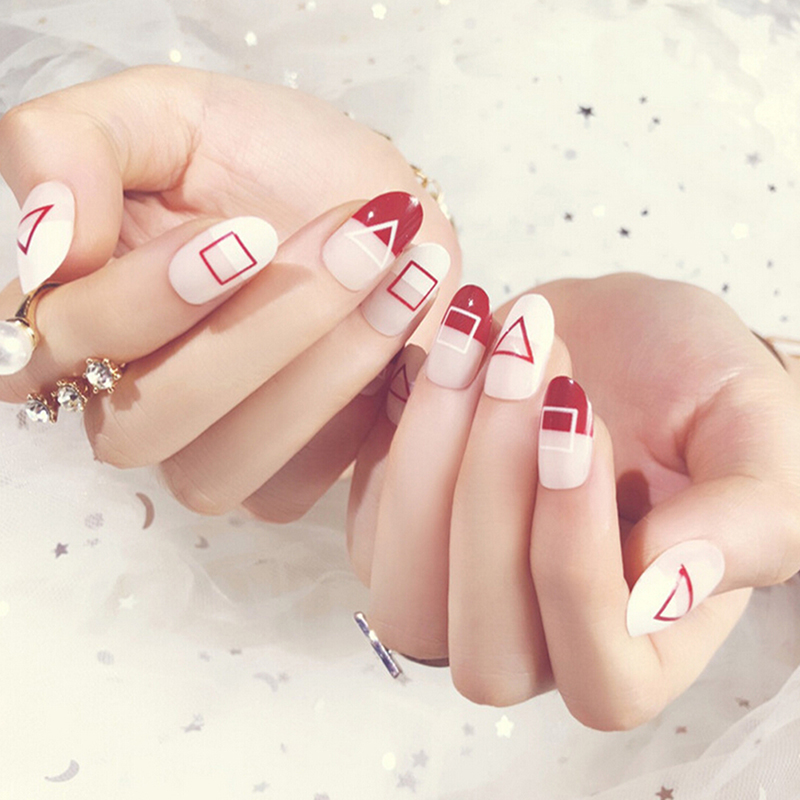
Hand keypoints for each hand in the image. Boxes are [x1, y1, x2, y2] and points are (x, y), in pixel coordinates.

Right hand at [0, 66, 458, 520]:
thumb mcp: (167, 113)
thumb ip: (71, 146)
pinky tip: (403, 329)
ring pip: (215, 473)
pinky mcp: (277, 478)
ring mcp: (200, 448)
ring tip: (394, 278)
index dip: (149, 300)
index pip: (65, 342)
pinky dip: (356, 412)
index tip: (247, 234)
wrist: (370, 208)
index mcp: (77, 311)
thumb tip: (45, 245)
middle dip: (256, 336)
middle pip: (141, 425)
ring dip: (317, 375)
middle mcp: (125, 397)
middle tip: (355, 244)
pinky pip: (292, 490)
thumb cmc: (263, 157)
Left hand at [348, 273, 799, 728]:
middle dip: (494, 493)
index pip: (599, 675)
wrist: (627, 343)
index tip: (580, 421)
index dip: (577, 558)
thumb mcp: (760, 443)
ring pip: (405, 590)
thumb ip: (746, 524)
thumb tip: (667, 580)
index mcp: (639, 653)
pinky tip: (448, 344)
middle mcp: (538, 644)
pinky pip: (367, 514)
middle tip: (527, 360)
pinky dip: (397, 422)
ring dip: (433, 454)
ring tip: (486, 339)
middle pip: (484, 645)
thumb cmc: (705, 399)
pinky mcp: (400, 532)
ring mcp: (456, 594)